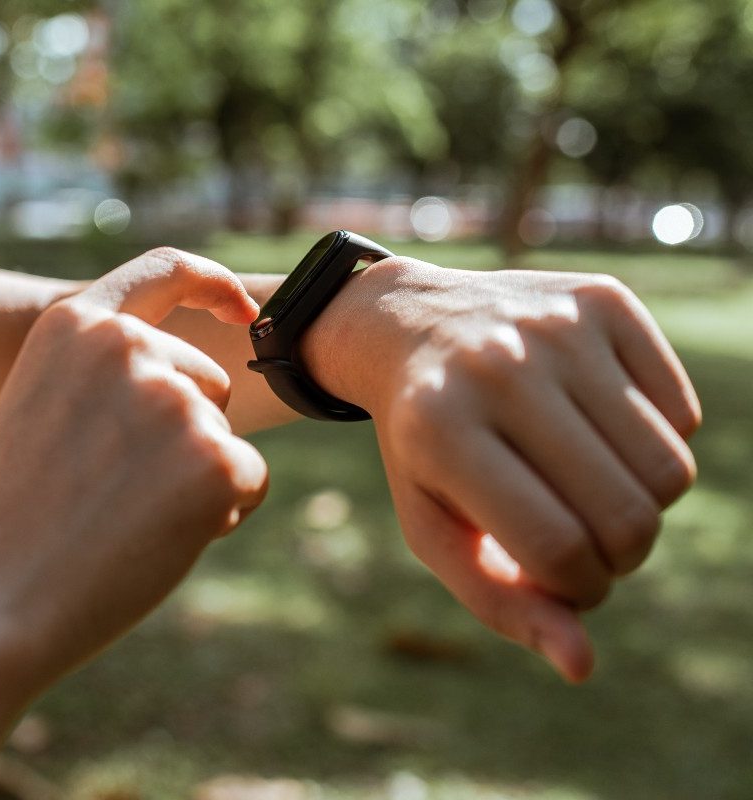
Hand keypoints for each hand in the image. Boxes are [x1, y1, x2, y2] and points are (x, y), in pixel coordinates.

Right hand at [0, 248, 268, 691]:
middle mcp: (130, 348)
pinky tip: (158, 543)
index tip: (243, 308)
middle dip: (188, 433)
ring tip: (123, 522)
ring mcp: (175, 400)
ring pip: (224, 437)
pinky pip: (250, 480)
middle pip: (208, 382)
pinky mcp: (215, 458)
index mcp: (76, 327)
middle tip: (117, 494)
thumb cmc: (6, 523)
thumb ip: (106, 380)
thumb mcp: (40, 411)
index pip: (164, 271)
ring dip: (196, 479)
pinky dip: (222, 515)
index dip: (212, 285)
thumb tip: (185, 390)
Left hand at [302, 258, 699, 681]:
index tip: (562, 582)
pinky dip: (653, 443)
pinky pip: (683, 412)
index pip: (557, 547)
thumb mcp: (433, 525)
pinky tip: (595, 430)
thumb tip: (581, 666)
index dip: (577, 590)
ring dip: (641, 506)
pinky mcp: (604, 299)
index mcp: (444, 430)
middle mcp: (502, 366)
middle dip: (618, 557)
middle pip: (629, 516)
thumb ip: (499, 600)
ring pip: (671, 470)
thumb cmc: (423, 445)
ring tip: (589, 492)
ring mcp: (557, 325)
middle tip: (581, 540)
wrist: (408, 326)